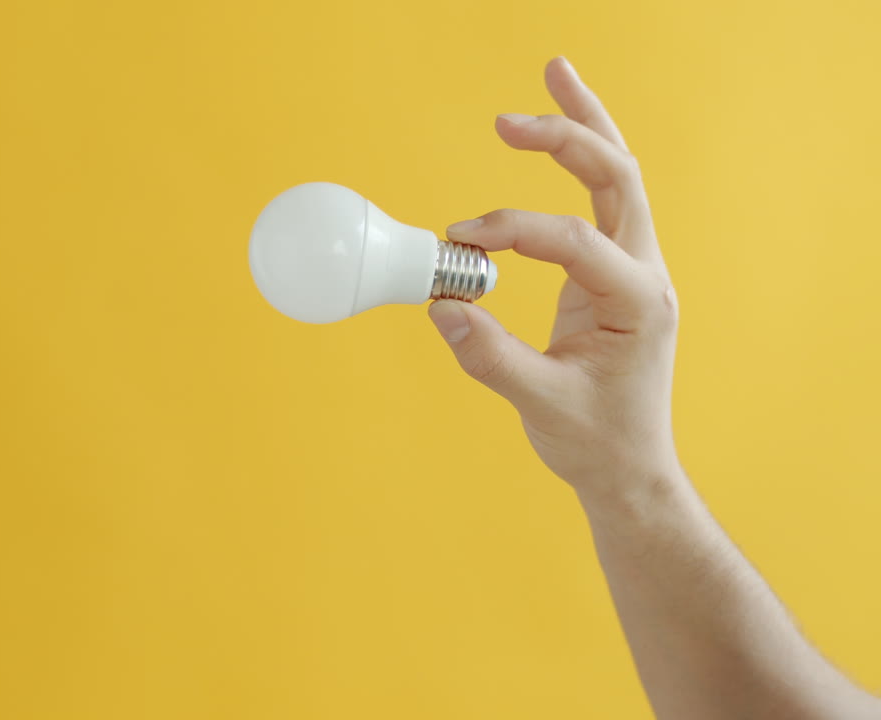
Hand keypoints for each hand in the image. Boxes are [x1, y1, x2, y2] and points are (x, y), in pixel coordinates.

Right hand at [429, 57, 679, 499]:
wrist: (630, 469)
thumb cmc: (596, 442)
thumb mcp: (540, 404)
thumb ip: (488, 355)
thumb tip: (439, 304)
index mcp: (637, 301)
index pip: (573, 240)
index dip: (511, 233)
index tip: (459, 244)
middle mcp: (644, 274)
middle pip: (617, 176)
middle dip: (566, 137)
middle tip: (506, 120)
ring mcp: (633, 270)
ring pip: (618, 176)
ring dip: (585, 127)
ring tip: (556, 73)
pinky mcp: (612, 274)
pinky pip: (601, 202)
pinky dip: (581, 160)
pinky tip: (555, 137)